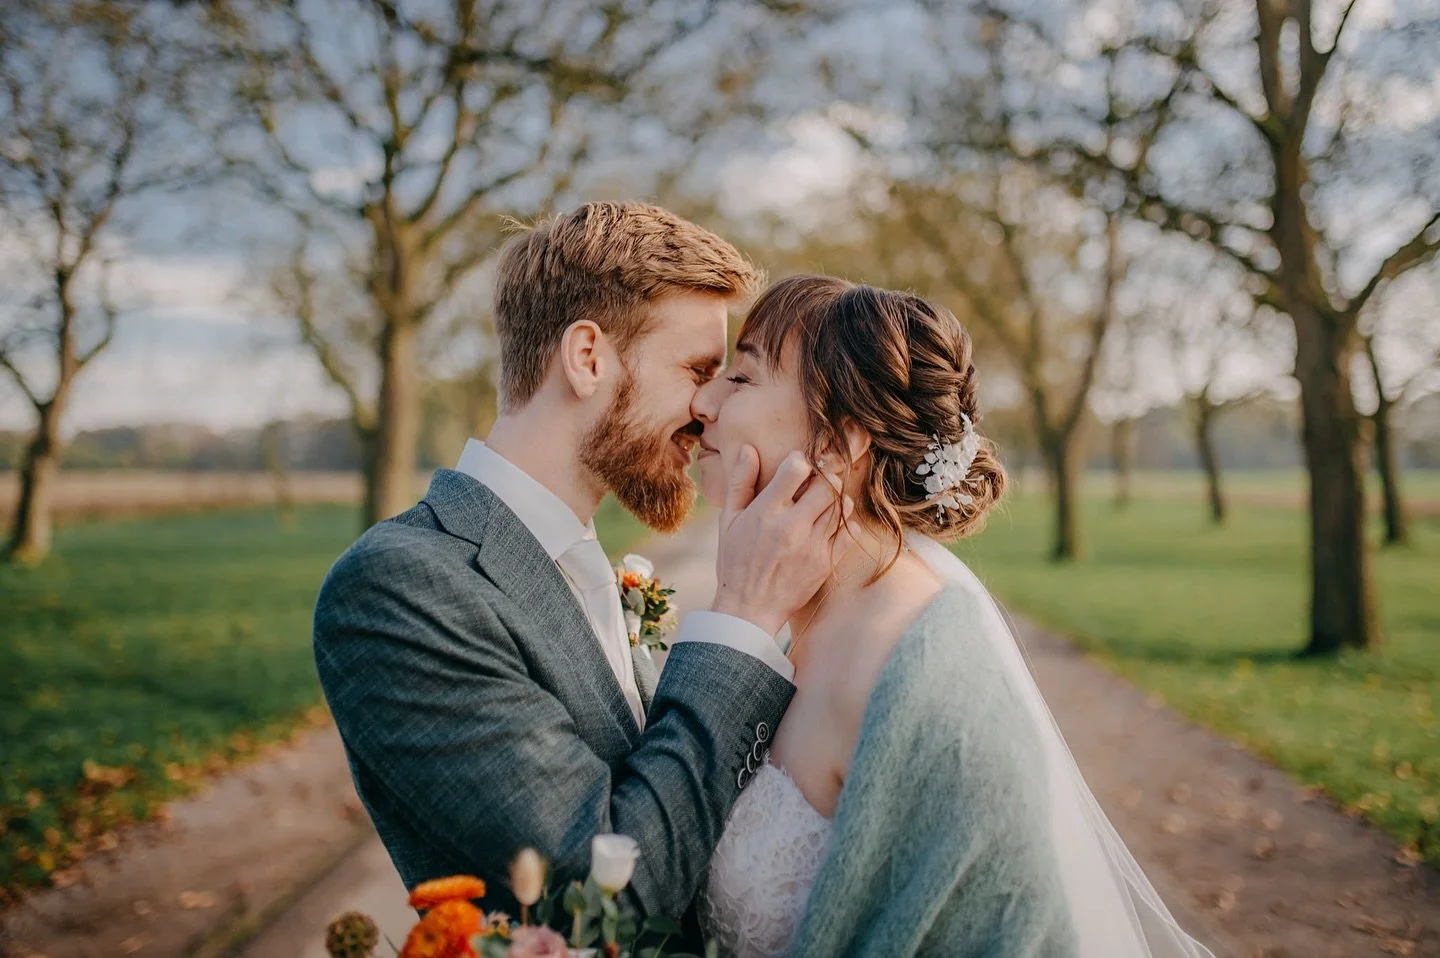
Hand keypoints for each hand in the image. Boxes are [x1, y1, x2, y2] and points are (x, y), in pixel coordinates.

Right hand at [711, 447, 854, 636]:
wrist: (748, 610)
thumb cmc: (735, 562)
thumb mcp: (728, 520)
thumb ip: (741, 483)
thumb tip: (748, 449)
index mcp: (766, 512)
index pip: (797, 468)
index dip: (800, 461)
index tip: (796, 468)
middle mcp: (792, 526)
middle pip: (826, 484)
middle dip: (824, 477)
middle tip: (816, 481)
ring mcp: (813, 546)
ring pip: (840, 506)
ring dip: (835, 498)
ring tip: (821, 502)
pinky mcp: (826, 563)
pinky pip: (850, 532)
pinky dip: (846, 522)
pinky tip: (831, 522)